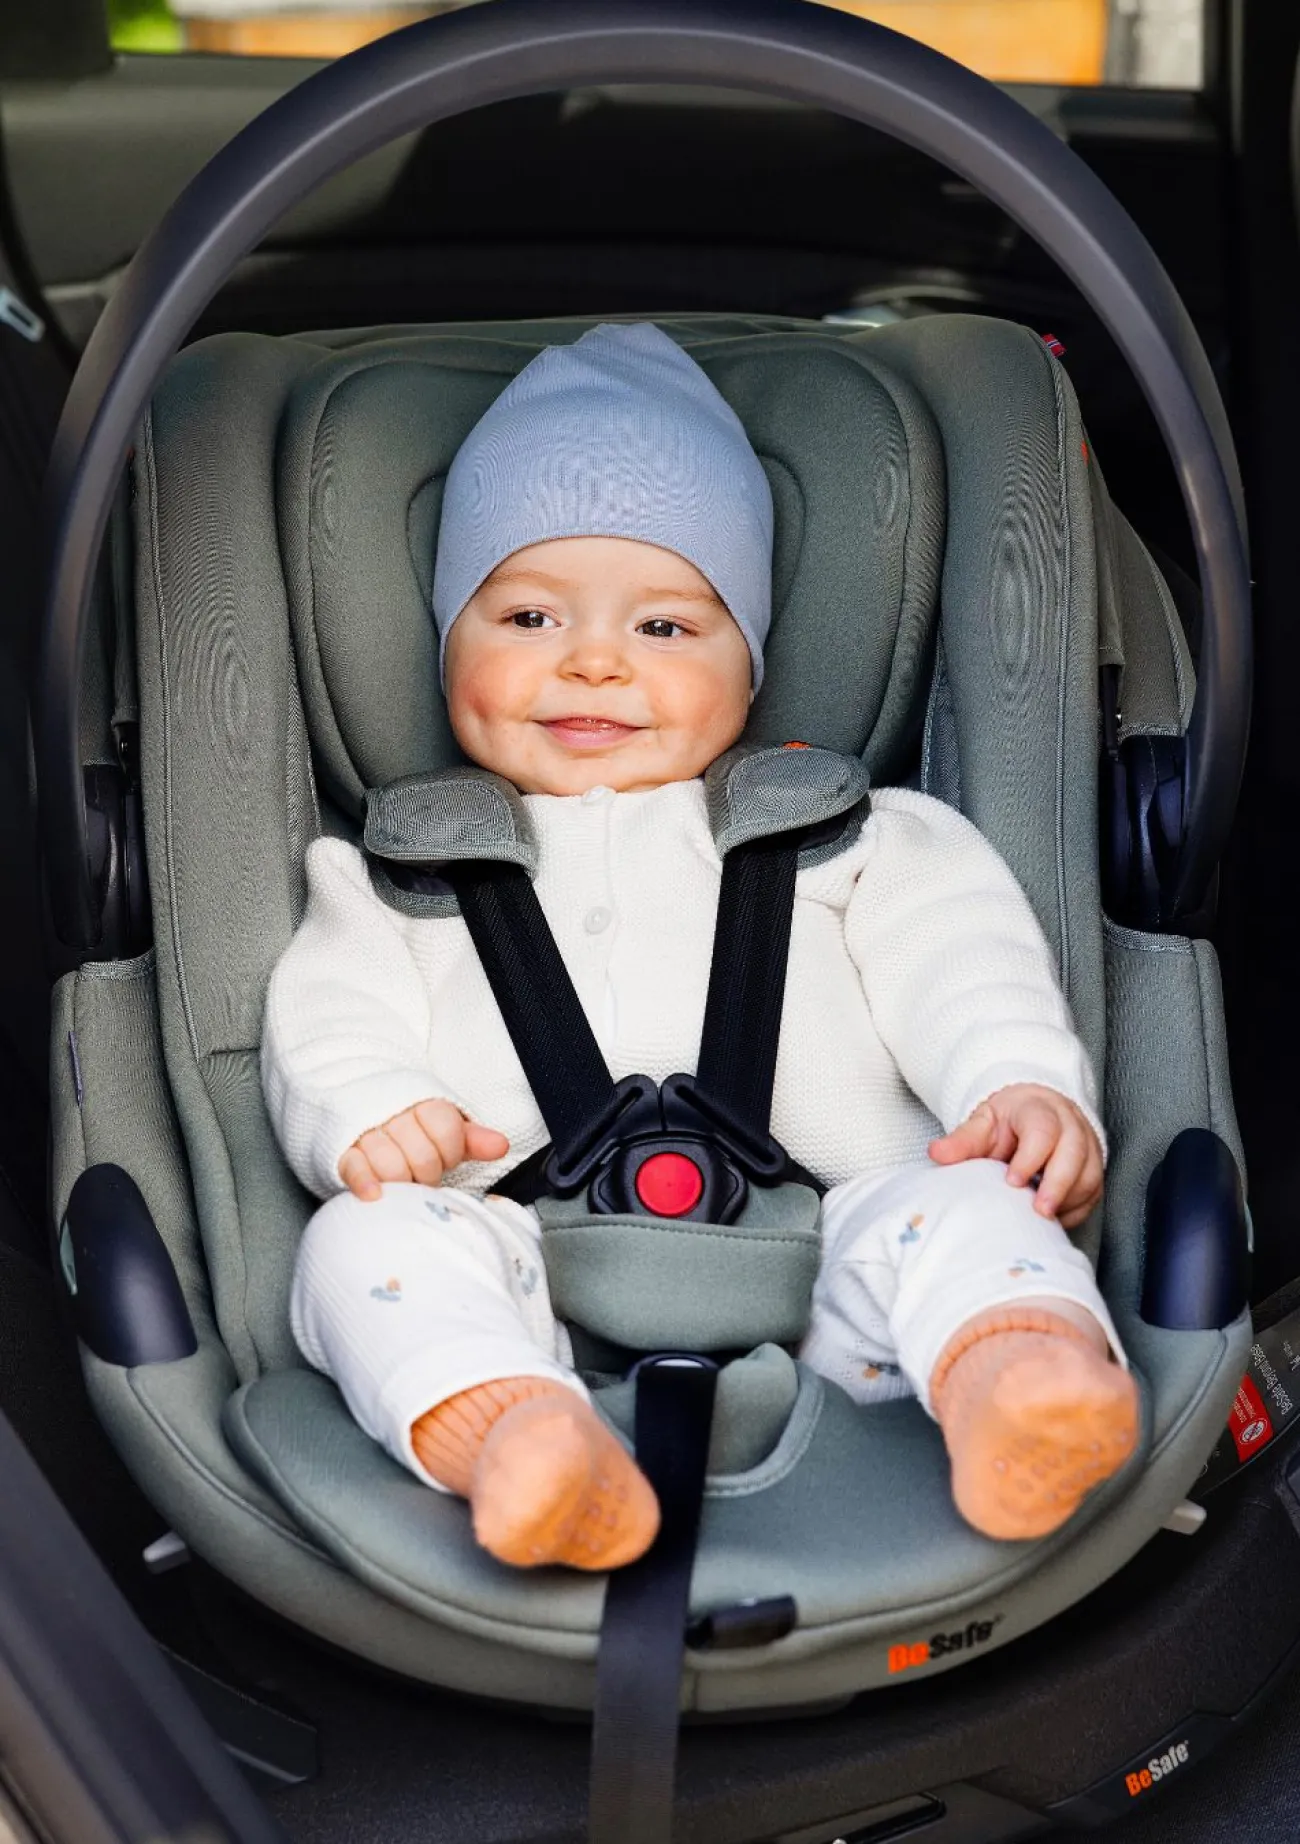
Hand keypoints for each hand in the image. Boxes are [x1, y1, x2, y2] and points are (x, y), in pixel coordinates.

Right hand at [338, 1099, 509, 1201]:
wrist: (360, 1113)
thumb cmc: (411, 1130)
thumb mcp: (443, 1129)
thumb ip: (472, 1138)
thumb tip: (501, 1146)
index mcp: (422, 1104)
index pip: (447, 1130)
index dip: (450, 1153)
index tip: (445, 1159)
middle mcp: (393, 1115)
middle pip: (423, 1155)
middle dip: (428, 1173)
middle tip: (423, 1176)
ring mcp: (366, 1133)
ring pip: (391, 1166)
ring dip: (403, 1183)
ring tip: (404, 1184)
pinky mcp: (344, 1153)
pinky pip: (355, 1169)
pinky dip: (366, 1183)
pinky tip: (375, 1196)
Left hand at [928, 1083, 1102, 1228]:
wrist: (1034, 1113)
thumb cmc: (1007, 1123)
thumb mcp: (982, 1124)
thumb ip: (962, 1140)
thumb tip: (936, 1154)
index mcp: (1038, 1109)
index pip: (1043, 1130)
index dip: (1031, 1158)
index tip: (1011, 1181)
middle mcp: (1069, 1124)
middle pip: (1074, 1152)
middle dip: (1058, 1184)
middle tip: (1039, 1211)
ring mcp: (1087, 1146)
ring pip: (1089, 1173)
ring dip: (1068, 1199)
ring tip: (1043, 1218)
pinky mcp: (1093, 1167)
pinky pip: (1094, 1192)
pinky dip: (1076, 1209)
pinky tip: (1055, 1219)